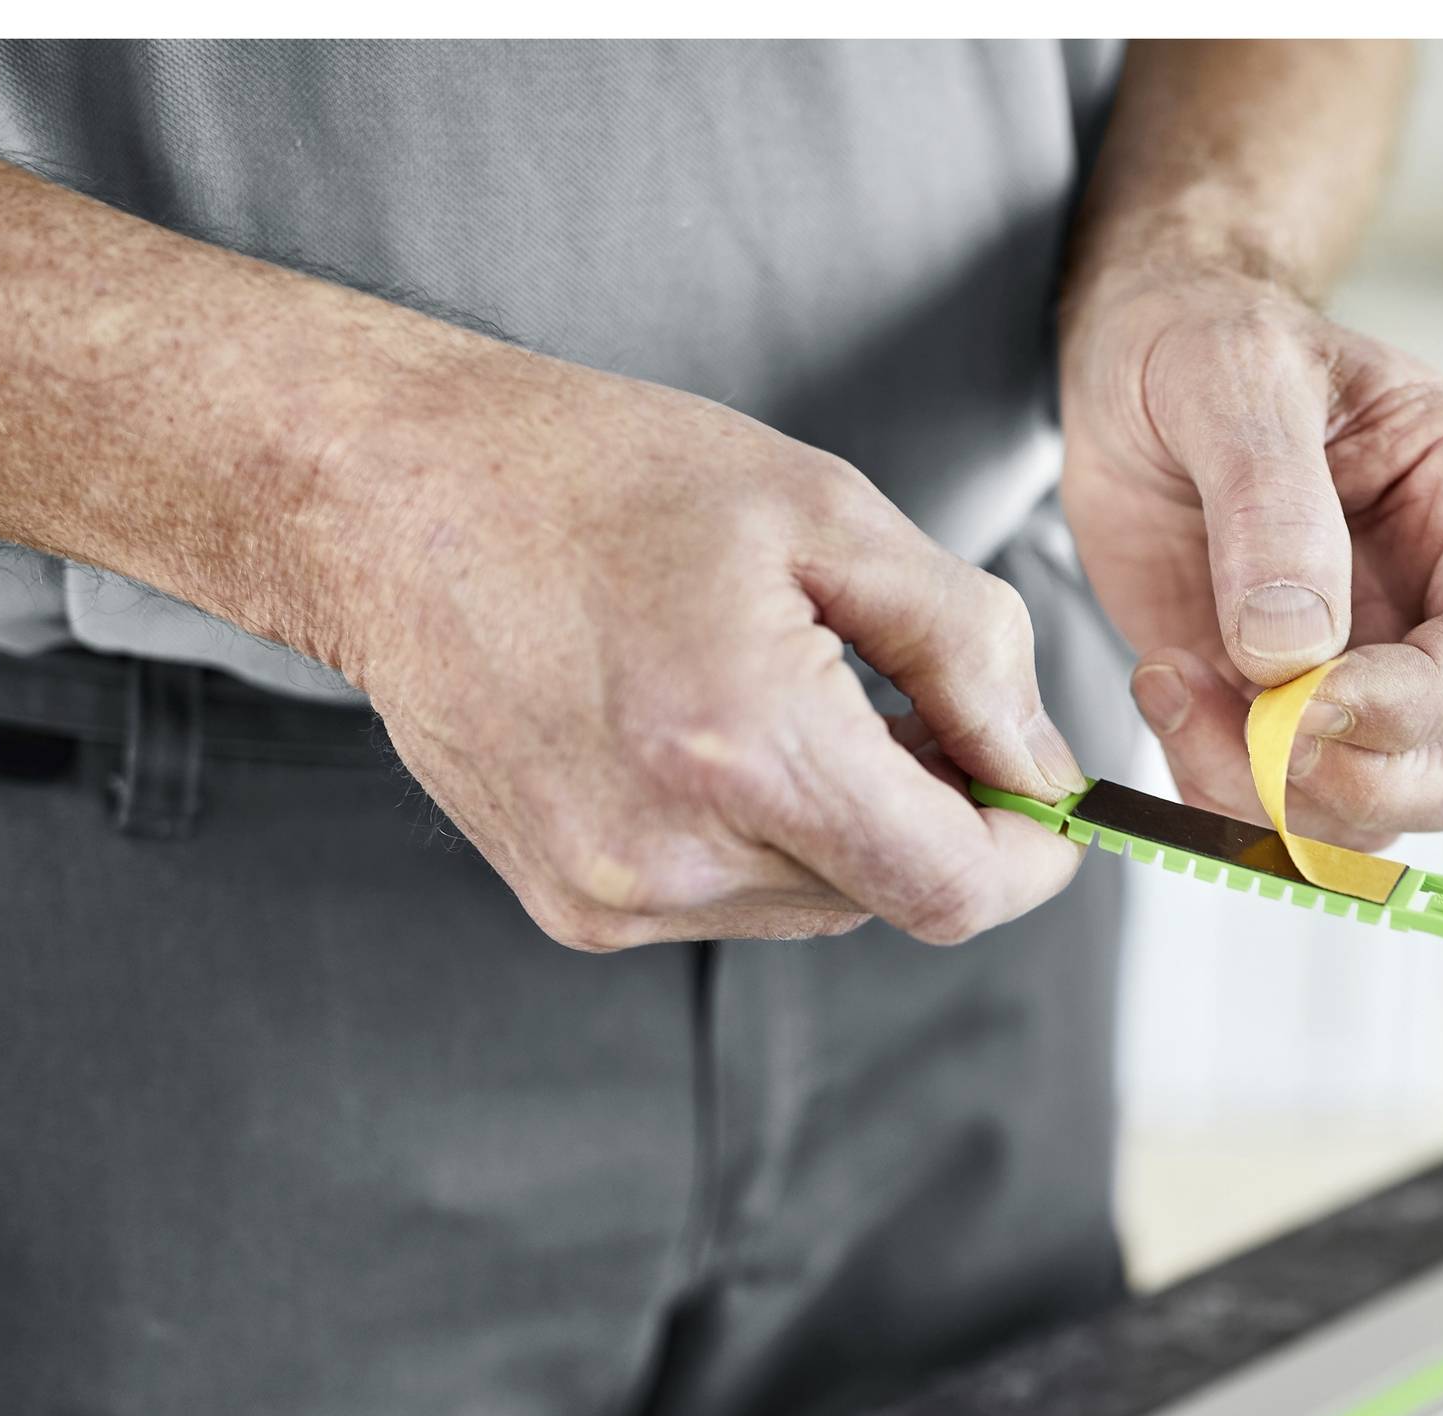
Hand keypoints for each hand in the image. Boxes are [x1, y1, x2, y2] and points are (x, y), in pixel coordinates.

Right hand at [331, 348, 1088, 949]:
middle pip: (892, 895)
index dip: (1032, 857)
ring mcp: (614, 897)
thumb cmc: (598, 479)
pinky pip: (734, 899)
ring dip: (847, 821)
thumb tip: (1044, 765)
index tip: (1053, 803)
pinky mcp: (575, 909)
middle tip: (911, 697)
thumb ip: (967, 649)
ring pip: (819, 902)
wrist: (389, 502)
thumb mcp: (827, 515)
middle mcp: (673, 854)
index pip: (955, 888)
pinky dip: (764, 833)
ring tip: (790, 692)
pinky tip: (711, 730)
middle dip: (937, 812)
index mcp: (744, 751)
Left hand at [1060, 265, 1442, 849]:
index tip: (1305, 698)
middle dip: (1372, 782)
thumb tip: (1295, 649)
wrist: (1133, 372)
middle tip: (1255, 729)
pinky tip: (1164, 689)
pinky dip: (1219, 793)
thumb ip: (1269, 498)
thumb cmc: (1204, 339)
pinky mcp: (1297, 722)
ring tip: (1173, 684)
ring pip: (1390, 813)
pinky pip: (1289, 816)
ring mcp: (1381, 677)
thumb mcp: (1230, 371)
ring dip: (1272, 791)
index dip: (1423, 705)